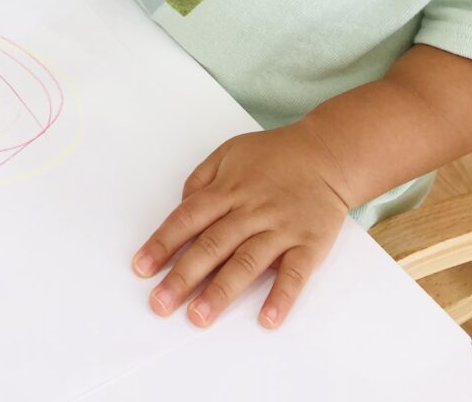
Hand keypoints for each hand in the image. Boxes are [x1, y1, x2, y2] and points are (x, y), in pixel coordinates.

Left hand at [131, 123, 348, 328]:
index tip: (142, 268)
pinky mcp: (309, 244)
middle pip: (212, 245)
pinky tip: (267, 320)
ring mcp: (281, 228)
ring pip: (247, 263)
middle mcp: (252, 210)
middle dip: (183, 276)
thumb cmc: (275, 155)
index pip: (188, 218)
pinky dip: (281, 297)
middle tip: (160, 303)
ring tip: (199, 317)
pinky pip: (294, 274)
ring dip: (221, 291)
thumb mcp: (230, 152)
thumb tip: (181, 206)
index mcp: (229, 188)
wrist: (329, 153)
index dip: (163, 243)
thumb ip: (202, 178)